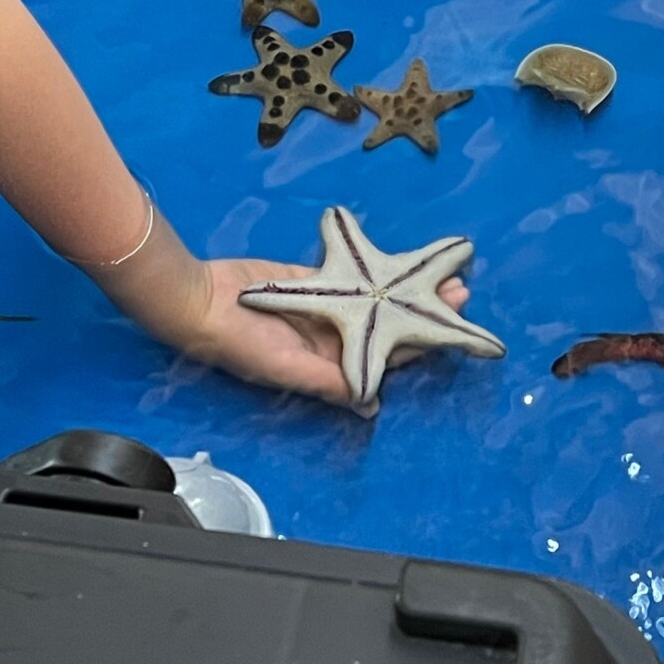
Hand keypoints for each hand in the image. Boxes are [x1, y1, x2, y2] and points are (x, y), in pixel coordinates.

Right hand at [164, 256, 473, 409]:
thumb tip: (370, 405)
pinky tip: (400, 258)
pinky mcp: (310, 281)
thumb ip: (329, 382)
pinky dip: (375, 268)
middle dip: (425, 311)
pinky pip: (350, 276)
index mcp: (330, 366)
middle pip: (389, 326)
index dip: (419, 346)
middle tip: (461, 292)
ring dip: (408, 286)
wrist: (201, 302)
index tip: (454, 332)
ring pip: (377, 298)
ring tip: (442, 273)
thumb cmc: (240, 343)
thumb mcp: (287, 368)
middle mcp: (332, 340)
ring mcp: (323, 309)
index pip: (385, 358)